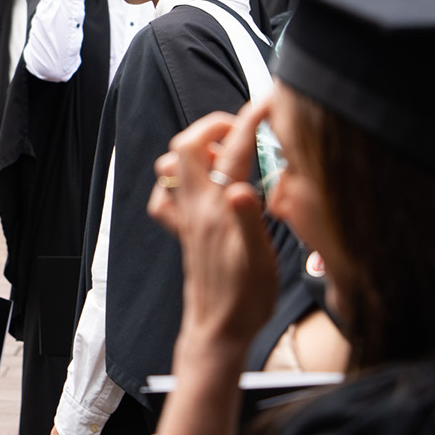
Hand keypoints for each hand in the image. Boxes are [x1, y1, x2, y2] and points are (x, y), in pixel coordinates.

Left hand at [148, 101, 277, 349]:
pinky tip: (198, 188)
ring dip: (193, 150)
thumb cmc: (245, 300)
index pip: (233, 151)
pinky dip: (175, 183)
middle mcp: (196, 209)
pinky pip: (165, 198)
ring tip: (223, 155)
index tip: (269, 103)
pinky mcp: (183, 232)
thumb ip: (252, 222)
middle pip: (187, 146)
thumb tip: (243, 188)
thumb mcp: (261, 262)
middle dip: (213, 125)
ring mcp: (185, 219)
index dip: (250, 120)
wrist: (218, 331)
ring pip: (171, 167)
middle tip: (242, 128)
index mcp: (220, 210)